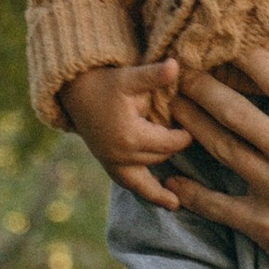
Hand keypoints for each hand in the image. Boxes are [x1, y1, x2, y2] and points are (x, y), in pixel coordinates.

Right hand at [61, 58, 193, 207]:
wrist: (76, 92)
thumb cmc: (106, 83)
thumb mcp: (130, 77)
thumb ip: (154, 75)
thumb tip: (175, 64)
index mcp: (131, 136)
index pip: (170, 143)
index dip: (184, 135)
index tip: (192, 128)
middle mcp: (122, 156)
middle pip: (161, 157)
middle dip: (174, 149)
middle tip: (188, 141)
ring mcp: (113, 164)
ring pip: (145, 180)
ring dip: (161, 189)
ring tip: (177, 204)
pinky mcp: (108, 166)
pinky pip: (130, 185)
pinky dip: (147, 194)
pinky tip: (165, 203)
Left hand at [164, 49, 268, 268]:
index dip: (250, 56)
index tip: (228, 37)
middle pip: (238, 111)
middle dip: (204, 85)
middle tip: (180, 66)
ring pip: (221, 148)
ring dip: (191, 125)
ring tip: (170, 105)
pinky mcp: (262, 225)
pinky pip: (216, 204)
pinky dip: (191, 192)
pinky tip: (171, 179)